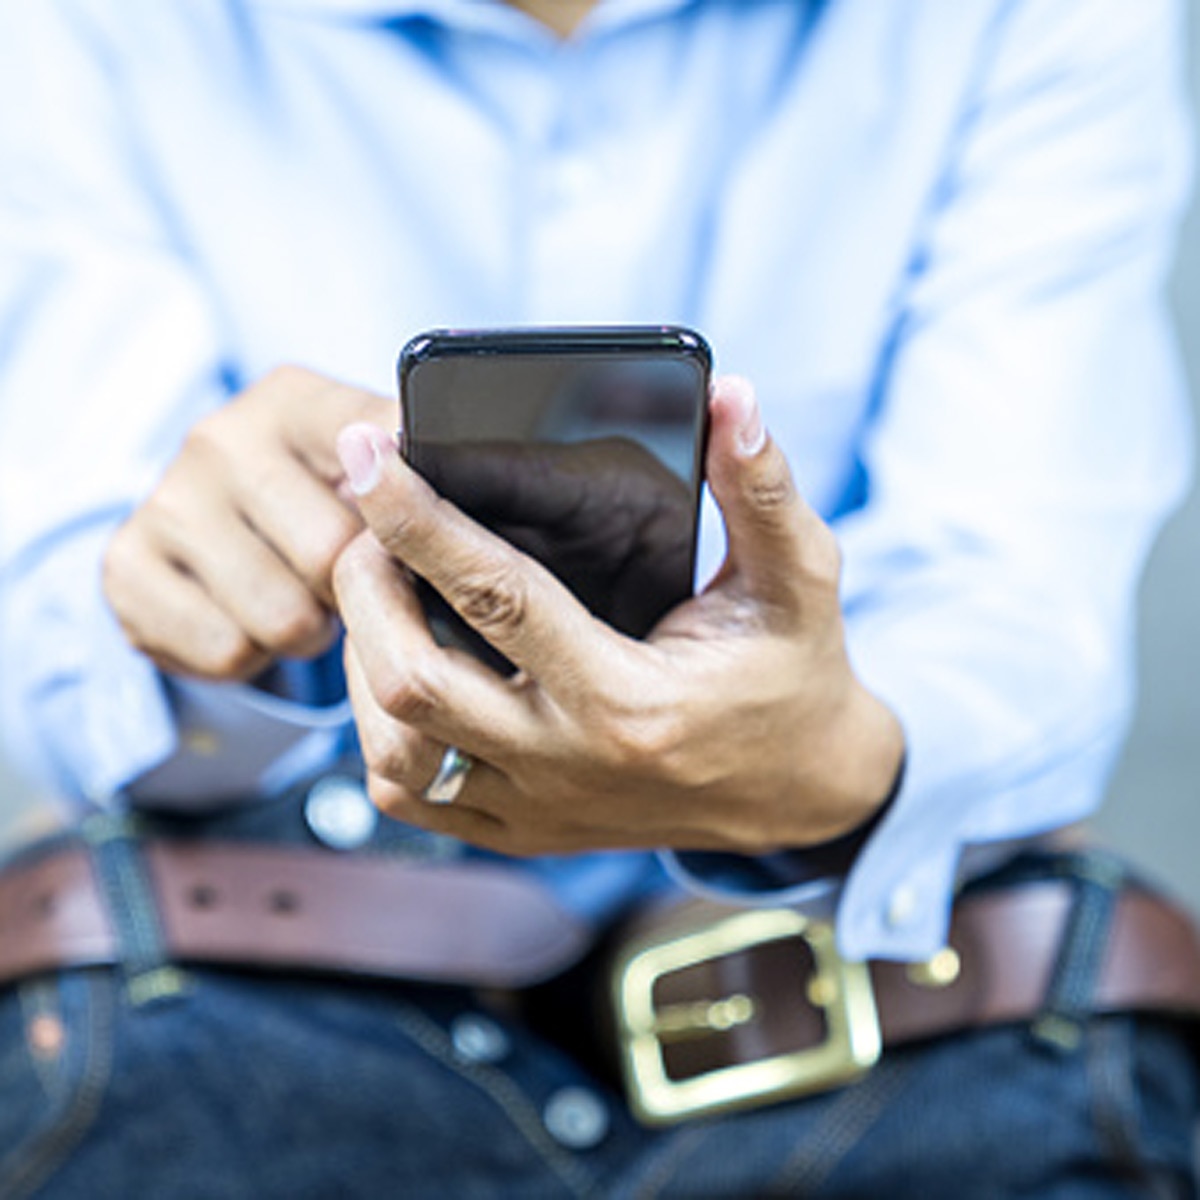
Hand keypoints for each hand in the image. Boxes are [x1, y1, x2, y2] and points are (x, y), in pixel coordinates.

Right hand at [103, 367, 390, 679]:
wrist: (212, 540)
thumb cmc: (321, 504)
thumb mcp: (370, 470)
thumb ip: (416, 468)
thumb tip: (476, 481)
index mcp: (294, 400)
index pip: (374, 446)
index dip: (406, 505)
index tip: (419, 531)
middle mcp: (220, 437)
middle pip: (332, 554)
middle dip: (354, 588)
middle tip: (344, 578)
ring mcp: (166, 501)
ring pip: (283, 617)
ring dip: (306, 630)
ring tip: (300, 598)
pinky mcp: (124, 568)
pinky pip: (228, 652)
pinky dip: (250, 656)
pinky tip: (247, 618)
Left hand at [332, 376, 904, 856]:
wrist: (796, 791)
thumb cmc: (792, 677)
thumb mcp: (798, 581)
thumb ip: (765, 491)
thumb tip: (732, 398)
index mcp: (630, 699)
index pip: (497, 595)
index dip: (420, 517)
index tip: (369, 452)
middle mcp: (568, 766)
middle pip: (412, 680)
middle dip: (365, 586)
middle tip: (368, 521)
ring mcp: (535, 811)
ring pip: (393, 751)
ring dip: (363, 659)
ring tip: (380, 591)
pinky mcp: (519, 833)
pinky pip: (409, 798)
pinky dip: (379, 729)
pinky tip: (400, 667)